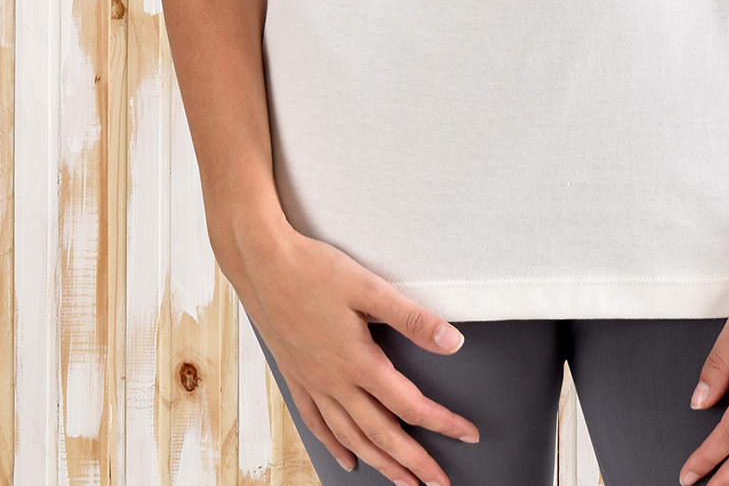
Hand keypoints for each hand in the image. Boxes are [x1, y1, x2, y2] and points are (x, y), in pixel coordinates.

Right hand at [235, 218, 480, 484]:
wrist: (261, 264)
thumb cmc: (314, 270)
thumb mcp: (369, 287)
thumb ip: (412, 318)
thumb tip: (452, 342)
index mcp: (358, 362)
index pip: (409, 405)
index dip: (442, 423)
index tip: (467, 434)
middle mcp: (335, 382)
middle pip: (382, 434)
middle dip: (413, 463)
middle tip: (438, 484)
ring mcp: (313, 383)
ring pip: (351, 436)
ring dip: (380, 463)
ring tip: (402, 482)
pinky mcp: (296, 377)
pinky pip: (317, 424)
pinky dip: (335, 445)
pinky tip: (348, 459)